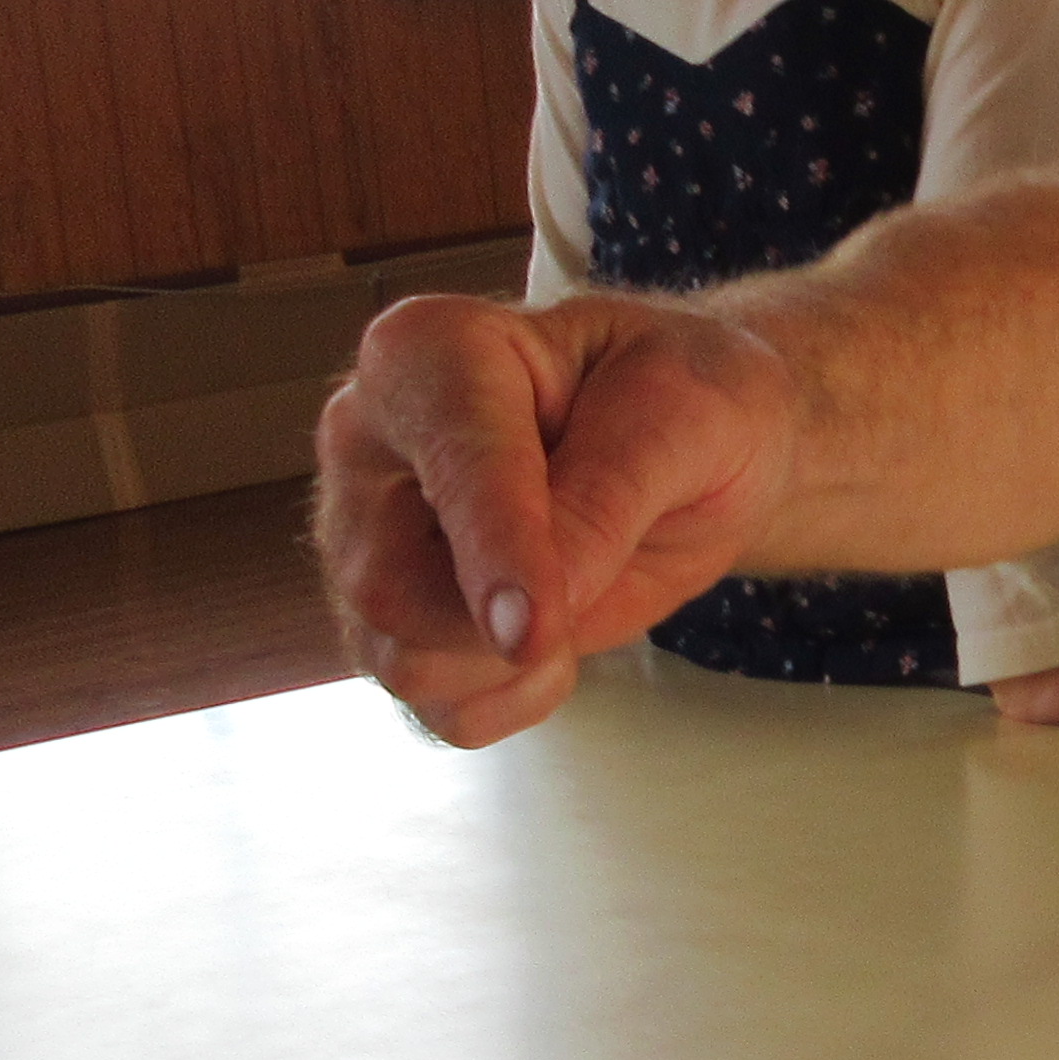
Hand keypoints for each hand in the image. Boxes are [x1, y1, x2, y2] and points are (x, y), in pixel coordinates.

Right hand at [310, 290, 799, 748]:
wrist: (692, 446)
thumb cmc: (683, 401)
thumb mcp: (684, 415)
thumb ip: (605, 499)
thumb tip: (531, 615)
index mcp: (428, 352)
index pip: (452, 465)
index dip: (497, 550)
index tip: (534, 629)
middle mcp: (370, 445)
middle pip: (387, 588)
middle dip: (503, 624)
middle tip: (597, 577)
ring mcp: (366, 541)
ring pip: (401, 661)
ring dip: (514, 664)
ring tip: (584, 591)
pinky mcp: (392, 622)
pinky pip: (437, 707)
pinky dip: (514, 697)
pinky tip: (555, 640)